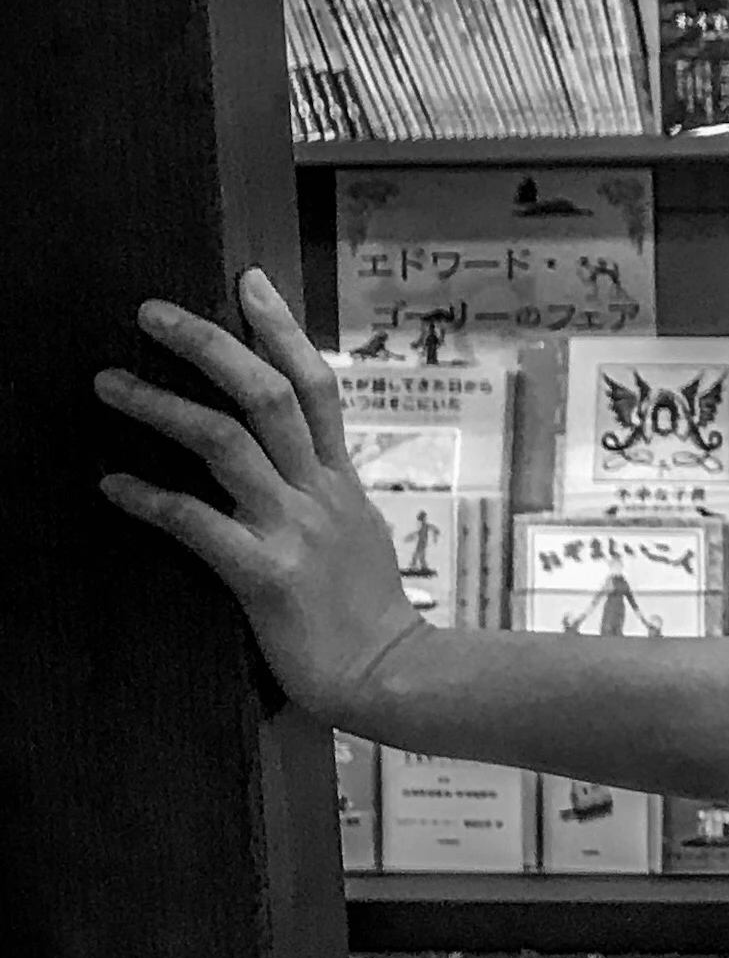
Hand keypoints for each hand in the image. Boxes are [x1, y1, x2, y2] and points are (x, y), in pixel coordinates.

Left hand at [96, 268, 428, 729]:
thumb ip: (325, 494)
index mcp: (342, 481)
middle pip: (268, 395)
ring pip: (226, 444)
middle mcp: (320, 493)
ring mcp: (294, 530)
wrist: (392, 676)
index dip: (281, 329)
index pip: (317, 385)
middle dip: (209, 345)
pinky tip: (111, 484)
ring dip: (161, 406)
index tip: (246, 281)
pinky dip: (149, 499)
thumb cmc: (369, 615)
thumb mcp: (360, 537)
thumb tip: (291, 464)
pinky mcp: (265, 575)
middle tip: (150, 313)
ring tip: (108, 382)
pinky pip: (197, 524)